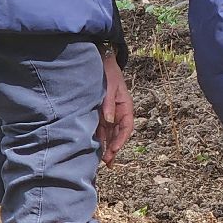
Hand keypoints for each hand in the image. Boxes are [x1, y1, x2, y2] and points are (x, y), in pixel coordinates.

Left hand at [96, 49, 134, 164]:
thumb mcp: (110, 87)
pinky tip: (95, 147)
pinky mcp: (100, 113)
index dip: (121, 139)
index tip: (114, 149)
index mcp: (125, 106)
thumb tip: (108, 120)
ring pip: (110, 133)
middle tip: (108, 162)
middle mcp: (118, 112)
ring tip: (103, 160)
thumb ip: (108, 104)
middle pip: (118, 133)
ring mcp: (109, 113)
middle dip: (114, 148)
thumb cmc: (108, 72)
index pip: (126, 127)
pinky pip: (101, 128)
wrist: (100, 60)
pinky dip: (100, 138)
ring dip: (107, 146)